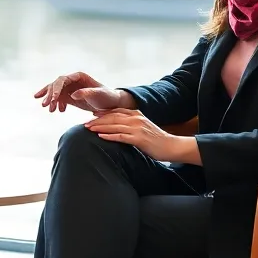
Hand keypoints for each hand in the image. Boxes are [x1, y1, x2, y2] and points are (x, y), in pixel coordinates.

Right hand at [34, 72, 133, 113]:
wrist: (111, 104)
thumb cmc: (107, 97)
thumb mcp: (98, 94)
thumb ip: (87, 93)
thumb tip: (73, 94)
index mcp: (79, 76)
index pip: (62, 79)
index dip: (56, 88)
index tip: (53, 99)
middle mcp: (73, 80)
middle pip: (56, 85)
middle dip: (50, 95)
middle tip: (45, 105)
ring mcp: (71, 88)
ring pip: (55, 91)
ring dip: (50, 100)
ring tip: (49, 110)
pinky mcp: (70, 97)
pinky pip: (59, 98)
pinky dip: (55, 104)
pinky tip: (57, 110)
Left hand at [85, 109, 199, 164]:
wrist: (171, 146)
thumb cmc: (156, 140)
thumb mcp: (143, 128)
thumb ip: (132, 124)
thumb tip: (119, 127)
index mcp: (137, 114)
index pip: (116, 111)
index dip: (103, 113)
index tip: (92, 116)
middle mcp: (136, 118)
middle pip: (112, 117)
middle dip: (97, 120)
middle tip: (85, 124)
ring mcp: (137, 128)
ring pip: (114, 125)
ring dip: (100, 127)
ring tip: (88, 129)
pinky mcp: (139, 139)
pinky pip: (121, 136)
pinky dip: (109, 136)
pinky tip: (100, 136)